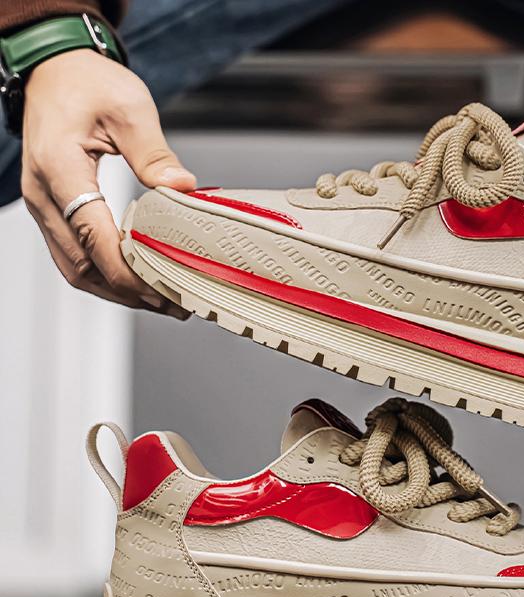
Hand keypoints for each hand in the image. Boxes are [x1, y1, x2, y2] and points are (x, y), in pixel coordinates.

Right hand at [21, 49, 195, 316]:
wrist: (56, 71)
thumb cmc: (87, 83)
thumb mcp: (129, 107)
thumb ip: (154, 152)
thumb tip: (184, 187)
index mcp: (59, 168)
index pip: (92, 236)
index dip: (127, 270)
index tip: (162, 287)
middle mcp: (44, 195)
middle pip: (83, 264)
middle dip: (129, 291)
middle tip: (174, 303)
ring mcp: (45, 207)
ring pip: (76, 269)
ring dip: (117, 292)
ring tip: (161, 302)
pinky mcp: (53, 212)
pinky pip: (75, 258)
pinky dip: (105, 278)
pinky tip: (137, 284)